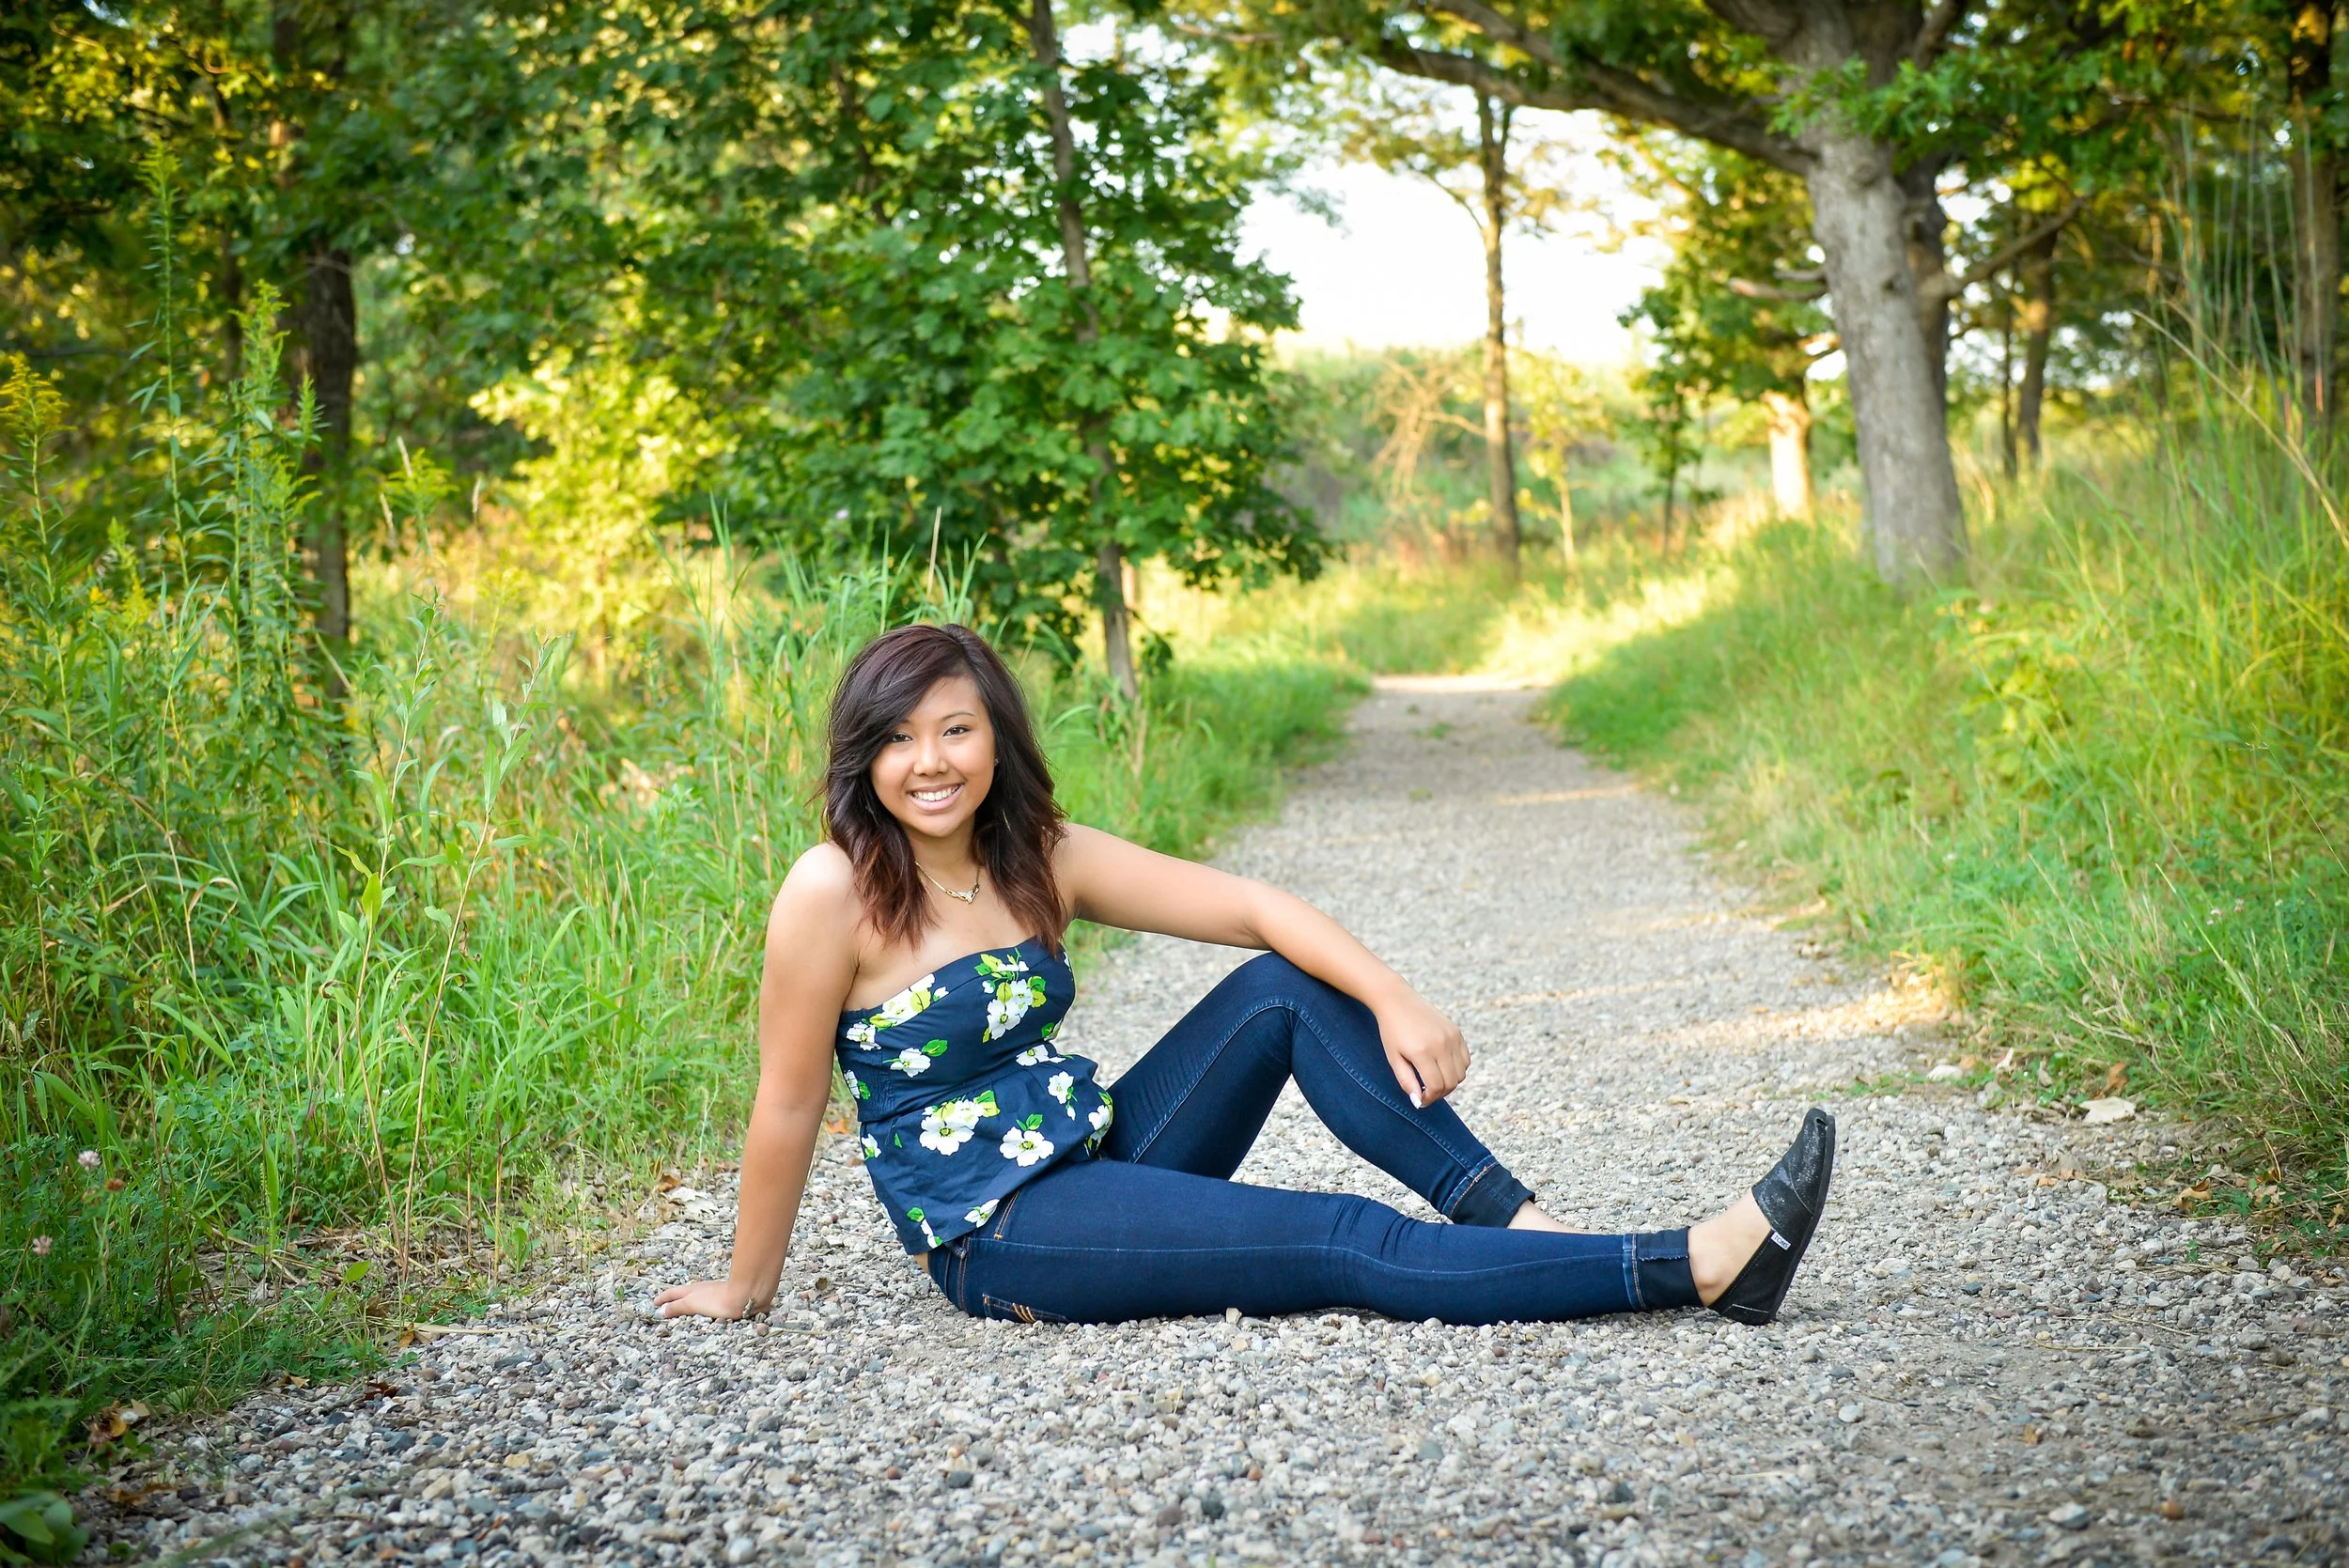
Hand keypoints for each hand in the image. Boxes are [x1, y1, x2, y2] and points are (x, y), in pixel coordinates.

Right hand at [653, 1279, 760, 1320]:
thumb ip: (677, 1307)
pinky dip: (701, 1308)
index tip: (654, 1303)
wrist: (746, 1297)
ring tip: (683, 1312)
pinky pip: (709, 1305)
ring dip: (688, 1304)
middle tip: (665, 1306)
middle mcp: (703, 1290)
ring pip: (697, 1298)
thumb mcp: (693, 1304)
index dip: (663, 1298)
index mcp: (692, 1290)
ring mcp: (715, 1294)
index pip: (673, 1293)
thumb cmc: (718, 1300)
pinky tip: (706, 1314)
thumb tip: (661, 1310)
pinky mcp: (726, 1301)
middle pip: (684, 1294)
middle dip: (674, 1300)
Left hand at [1374, 991, 1470, 1106]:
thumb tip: (1418, 1102)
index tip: (1421, 1100)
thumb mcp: (1394, 1058)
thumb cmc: (1391, 1031)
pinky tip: (1442, 1066)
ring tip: (1433, 1079)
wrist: (1398, 1001)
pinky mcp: (1456, 1031)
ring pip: (1461, 1073)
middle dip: (1440, 1093)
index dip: (1429, 1098)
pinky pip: (1465, 1059)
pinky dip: (1457, 1069)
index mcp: (1422, 1052)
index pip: (1435, 1086)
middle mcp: (1440, 1044)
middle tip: (1427, 1092)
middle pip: (1451, 1082)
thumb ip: (1406, 1081)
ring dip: (1450, 1082)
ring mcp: (1451, 1037)